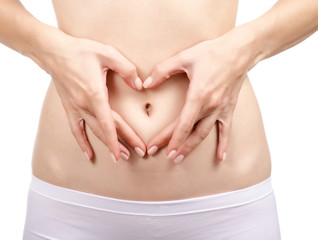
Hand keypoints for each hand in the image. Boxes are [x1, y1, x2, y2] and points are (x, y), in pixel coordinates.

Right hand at [36, 31, 145, 161]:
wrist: (53, 51)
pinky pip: (75, 129)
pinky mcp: (69, 107)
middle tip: (137, 153)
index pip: (109, 122)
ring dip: (107, 145)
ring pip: (93, 132)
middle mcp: (84, 105)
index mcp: (95, 94)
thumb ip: (127, 69)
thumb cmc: (80, 50)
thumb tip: (139, 85)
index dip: (119, 139)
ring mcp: (75, 108)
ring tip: (119, 157)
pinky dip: (82, 142)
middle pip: (105, 129)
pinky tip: (87, 154)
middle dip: (122, 143)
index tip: (128, 152)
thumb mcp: (108, 54)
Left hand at [143, 31, 252, 162]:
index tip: (156, 147)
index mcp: (198, 95)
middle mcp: (210, 106)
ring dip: (191, 147)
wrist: (240, 50)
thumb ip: (163, 70)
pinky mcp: (229, 108)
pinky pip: (226, 129)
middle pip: (190, 132)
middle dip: (176, 146)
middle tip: (164, 157)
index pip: (181, 124)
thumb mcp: (184, 57)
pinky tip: (221, 157)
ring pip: (204, 134)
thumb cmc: (212, 52)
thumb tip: (146, 84)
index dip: (168, 138)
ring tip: (179, 158)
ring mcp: (221, 109)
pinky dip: (224, 144)